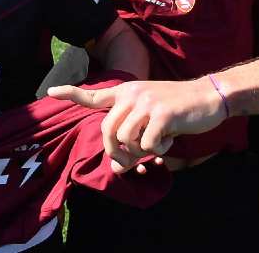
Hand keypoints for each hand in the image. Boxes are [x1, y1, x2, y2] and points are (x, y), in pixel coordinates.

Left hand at [49, 78, 225, 172]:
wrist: (207, 97)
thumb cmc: (177, 112)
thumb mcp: (150, 121)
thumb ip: (131, 141)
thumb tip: (116, 167)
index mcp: (126, 93)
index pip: (94, 94)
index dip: (71, 94)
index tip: (50, 92)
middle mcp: (132, 94)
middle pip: (108, 130)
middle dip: (116, 150)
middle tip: (133, 157)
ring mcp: (146, 103)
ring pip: (126, 139)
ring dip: (140, 150)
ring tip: (156, 142)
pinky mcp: (162, 114)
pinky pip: (147, 143)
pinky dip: (158, 149)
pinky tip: (169, 138)